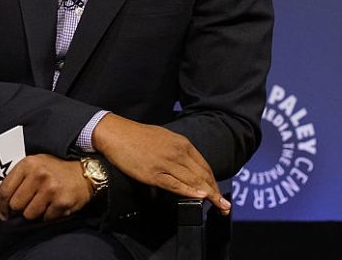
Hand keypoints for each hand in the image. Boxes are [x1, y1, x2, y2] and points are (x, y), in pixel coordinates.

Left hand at [0, 154, 93, 220]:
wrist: (84, 173)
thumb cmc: (56, 170)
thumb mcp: (35, 164)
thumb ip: (19, 178)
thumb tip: (4, 202)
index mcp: (28, 164)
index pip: (5, 190)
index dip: (2, 205)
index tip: (4, 213)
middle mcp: (38, 175)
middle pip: (15, 205)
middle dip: (20, 208)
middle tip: (28, 205)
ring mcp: (50, 189)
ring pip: (29, 214)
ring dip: (35, 213)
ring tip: (43, 203)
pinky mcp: (61, 202)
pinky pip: (45, 218)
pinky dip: (48, 215)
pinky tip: (54, 205)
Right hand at [92, 113, 230, 214]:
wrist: (116, 134)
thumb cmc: (137, 136)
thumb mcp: (164, 137)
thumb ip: (178, 150)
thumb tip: (188, 164)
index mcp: (181, 143)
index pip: (204, 166)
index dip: (214, 182)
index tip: (219, 194)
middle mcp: (177, 152)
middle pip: (202, 175)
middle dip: (216, 192)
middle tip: (225, 206)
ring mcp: (166, 163)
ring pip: (193, 181)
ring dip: (209, 195)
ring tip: (220, 207)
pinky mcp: (153, 174)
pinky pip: (175, 185)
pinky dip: (189, 192)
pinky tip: (200, 198)